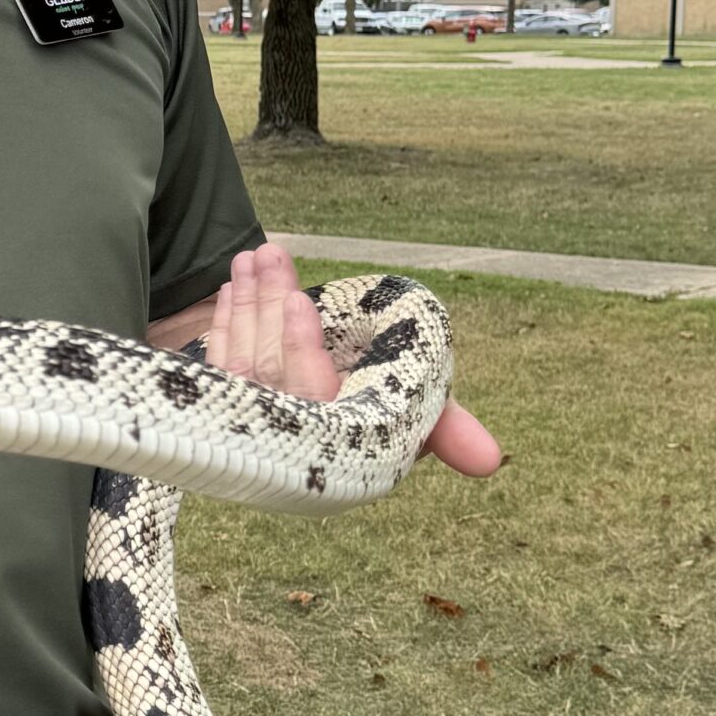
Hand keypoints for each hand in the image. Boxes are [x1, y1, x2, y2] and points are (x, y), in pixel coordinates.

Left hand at [203, 244, 500, 478]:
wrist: (311, 423)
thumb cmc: (379, 409)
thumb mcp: (416, 415)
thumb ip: (447, 429)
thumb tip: (494, 461)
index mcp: (336, 447)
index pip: (314, 404)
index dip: (302, 352)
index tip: (298, 303)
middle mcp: (288, 440)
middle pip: (269, 372)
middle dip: (268, 307)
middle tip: (267, 254)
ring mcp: (255, 420)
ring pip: (243, 360)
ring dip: (248, 304)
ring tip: (252, 257)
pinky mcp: (226, 401)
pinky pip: (221, 361)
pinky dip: (225, 322)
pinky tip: (232, 288)